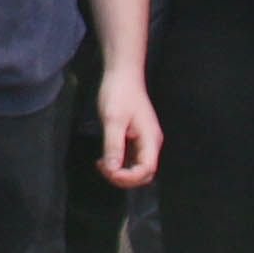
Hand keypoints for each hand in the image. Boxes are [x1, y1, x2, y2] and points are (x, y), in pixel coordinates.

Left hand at [95, 70, 162, 189]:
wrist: (122, 73)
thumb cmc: (119, 93)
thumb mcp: (113, 120)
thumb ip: (113, 145)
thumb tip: (112, 170)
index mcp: (151, 139)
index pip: (146, 170)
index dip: (129, 177)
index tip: (109, 171)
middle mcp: (151, 142)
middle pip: (144, 173)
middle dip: (125, 178)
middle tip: (104, 170)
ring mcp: (144, 140)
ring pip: (137, 167)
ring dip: (121, 172)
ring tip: (102, 165)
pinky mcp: (136, 137)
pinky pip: (131, 158)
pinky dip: (119, 163)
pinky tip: (105, 159)